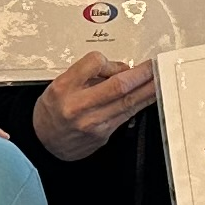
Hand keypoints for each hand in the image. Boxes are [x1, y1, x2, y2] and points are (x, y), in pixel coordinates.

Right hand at [31, 52, 158, 161]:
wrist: (44, 142)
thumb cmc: (53, 110)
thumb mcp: (60, 84)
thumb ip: (87, 75)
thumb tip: (119, 69)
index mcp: (64, 87)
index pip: (94, 63)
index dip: (111, 62)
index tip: (119, 64)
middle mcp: (77, 105)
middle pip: (118, 86)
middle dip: (142, 74)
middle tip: (155, 66)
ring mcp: (92, 122)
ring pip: (128, 102)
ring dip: (149, 89)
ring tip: (160, 79)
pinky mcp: (102, 134)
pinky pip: (127, 114)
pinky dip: (141, 103)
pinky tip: (149, 96)